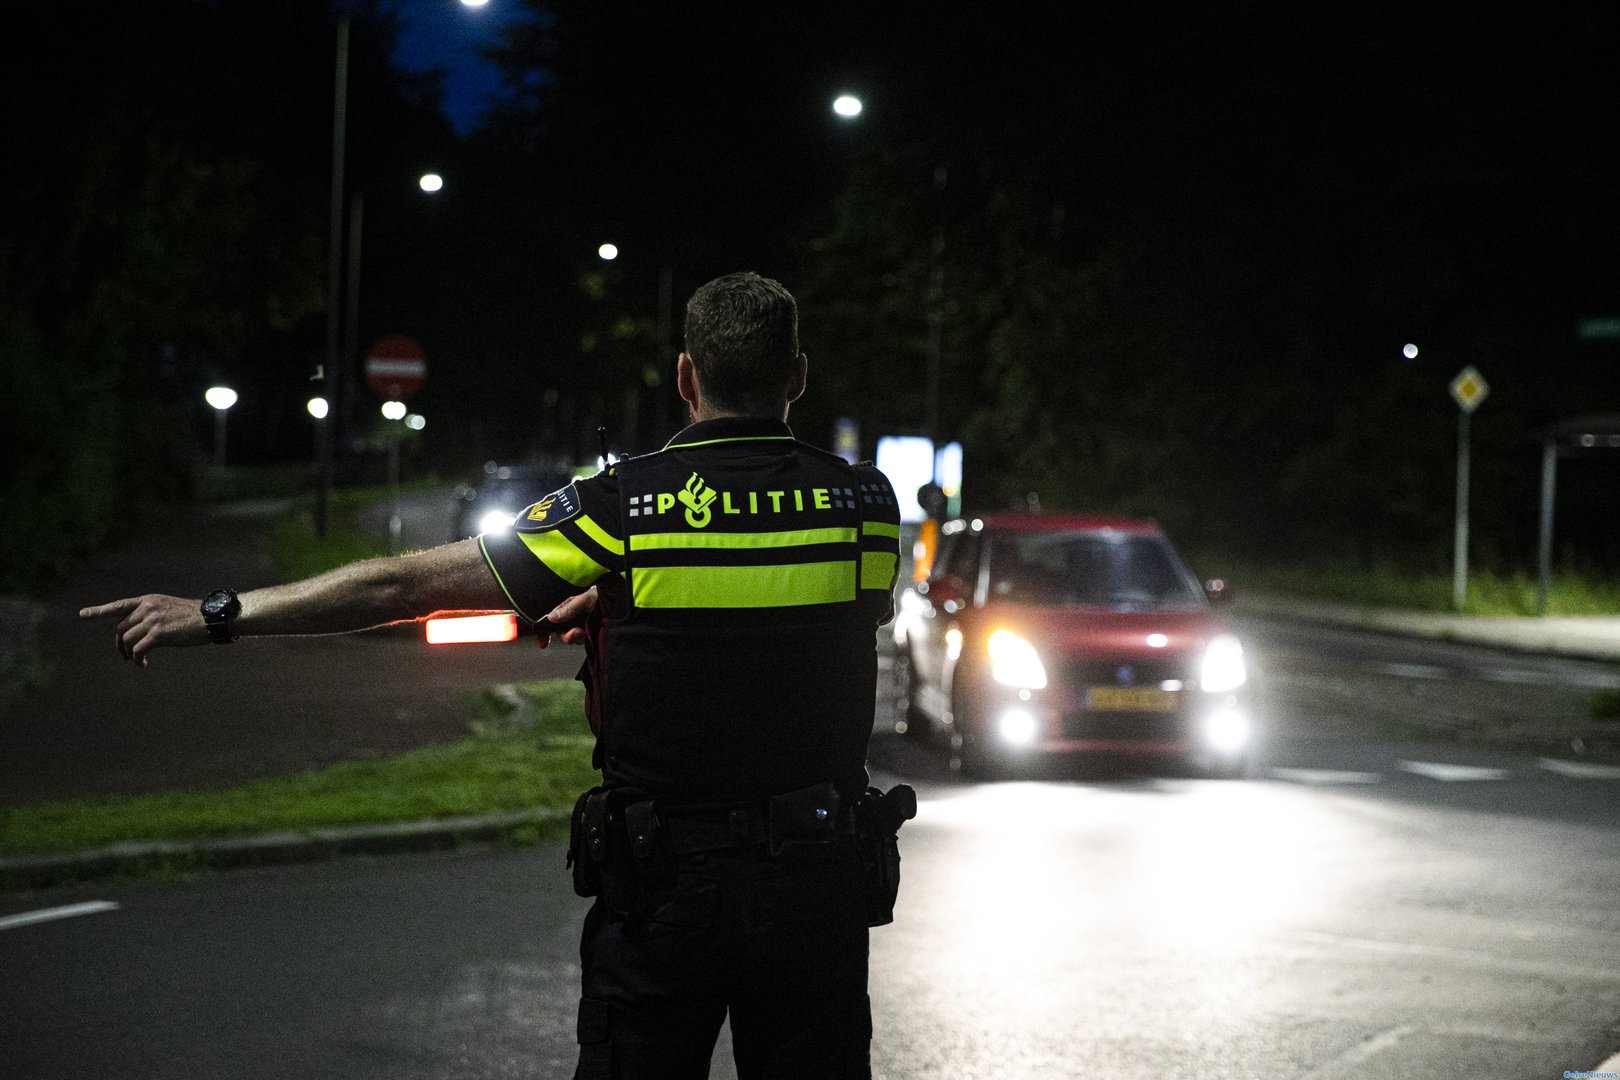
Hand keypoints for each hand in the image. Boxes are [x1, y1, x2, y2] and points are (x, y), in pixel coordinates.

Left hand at [79, 595, 208, 666]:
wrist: (212, 618)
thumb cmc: (194, 616)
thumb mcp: (169, 609)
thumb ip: (151, 616)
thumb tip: (138, 634)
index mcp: (148, 601)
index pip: (119, 606)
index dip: (99, 611)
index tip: (83, 615)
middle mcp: (147, 608)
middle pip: (121, 628)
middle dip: (120, 644)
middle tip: (125, 655)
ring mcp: (153, 620)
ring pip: (128, 640)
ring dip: (129, 654)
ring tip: (137, 660)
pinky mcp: (159, 634)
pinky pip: (138, 649)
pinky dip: (137, 659)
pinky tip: (143, 664)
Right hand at [537, 587, 596, 648]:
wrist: (618, 603)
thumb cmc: (600, 596)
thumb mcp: (584, 600)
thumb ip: (568, 609)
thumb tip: (551, 617)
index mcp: (566, 608)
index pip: (551, 621)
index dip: (544, 633)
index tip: (542, 643)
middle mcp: (571, 619)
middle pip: (561, 633)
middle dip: (567, 636)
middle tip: (577, 632)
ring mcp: (580, 627)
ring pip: (571, 639)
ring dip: (576, 638)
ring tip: (585, 631)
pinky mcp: (588, 635)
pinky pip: (581, 642)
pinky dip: (584, 639)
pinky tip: (589, 633)